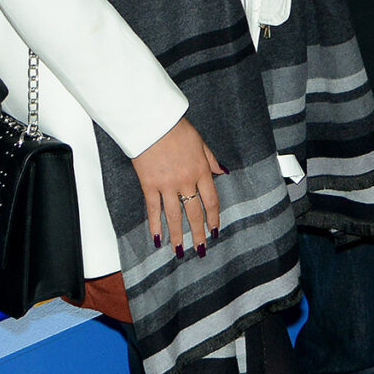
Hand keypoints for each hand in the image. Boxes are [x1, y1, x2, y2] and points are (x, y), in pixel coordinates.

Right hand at [132, 117, 226, 254]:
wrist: (152, 122)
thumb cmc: (176, 128)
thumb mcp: (200, 142)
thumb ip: (211, 160)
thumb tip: (224, 172)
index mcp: (201, 171)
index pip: (211, 200)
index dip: (214, 218)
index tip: (215, 230)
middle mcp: (186, 181)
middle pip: (194, 213)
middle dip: (198, 233)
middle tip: (200, 249)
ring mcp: (167, 185)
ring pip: (174, 216)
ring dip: (178, 235)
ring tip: (179, 251)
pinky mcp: (149, 184)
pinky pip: (153, 209)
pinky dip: (155, 225)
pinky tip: (157, 238)